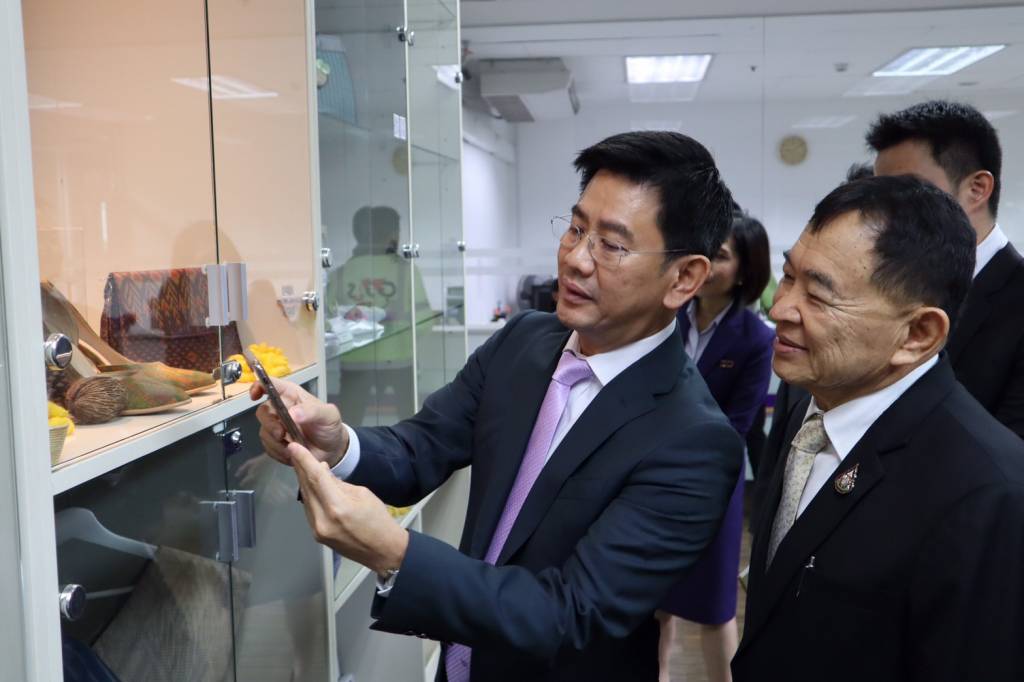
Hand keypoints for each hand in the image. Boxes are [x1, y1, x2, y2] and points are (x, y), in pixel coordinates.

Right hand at [250, 378, 348, 467]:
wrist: (333, 449)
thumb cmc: (330, 425)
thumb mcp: (328, 415)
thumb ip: (312, 411)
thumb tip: (293, 413)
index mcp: (292, 396)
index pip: (271, 385)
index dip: (259, 386)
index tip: (255, 395)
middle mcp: (281, 409)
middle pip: (262, 411)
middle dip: (269, 424)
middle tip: (281, 434)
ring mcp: (277, 426)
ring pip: (264, 431)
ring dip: (275, 442)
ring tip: (292, 447)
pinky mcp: (275, 443)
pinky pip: (268, 447)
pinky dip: (278, 452)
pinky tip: (291, 453)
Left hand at [288, 441, 408, 575]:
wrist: (382, 551)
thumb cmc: (378, 521)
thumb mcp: (363, 494)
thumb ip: (338, 484)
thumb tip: (322, 473)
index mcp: (338, 507)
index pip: (316, 478)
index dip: (304, 460)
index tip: (294, 448)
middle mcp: (323, 520)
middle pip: (306, 487)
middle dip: (301, 468)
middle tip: (296, 452)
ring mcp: (317, 530)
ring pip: (305, 498)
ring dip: (305, 482)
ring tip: (306, 467)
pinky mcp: (317, 535)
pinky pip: (309, 510)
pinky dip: (310, 496)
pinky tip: (314, 487)